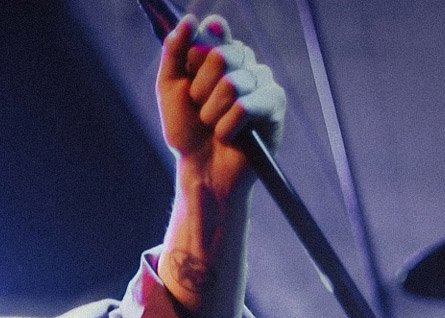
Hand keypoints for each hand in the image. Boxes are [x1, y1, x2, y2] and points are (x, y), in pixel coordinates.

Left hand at [158, 15, 286, 199]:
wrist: (201, 170)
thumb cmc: (186, 132)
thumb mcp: (170, 89)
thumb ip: (174, 53)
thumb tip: (189, 20)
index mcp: (220, 55)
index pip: (215, 30)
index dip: (198, 52)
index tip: (190, 69)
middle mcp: (244, 63)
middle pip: (221, 55)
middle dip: (200, 90)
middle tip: (200, 110)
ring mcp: (262, 82)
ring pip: (232, 83)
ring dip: (211, 113)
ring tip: (213, 126)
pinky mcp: (274, 105)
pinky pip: (246, 106)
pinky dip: (227, 126)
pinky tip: (228, 136)